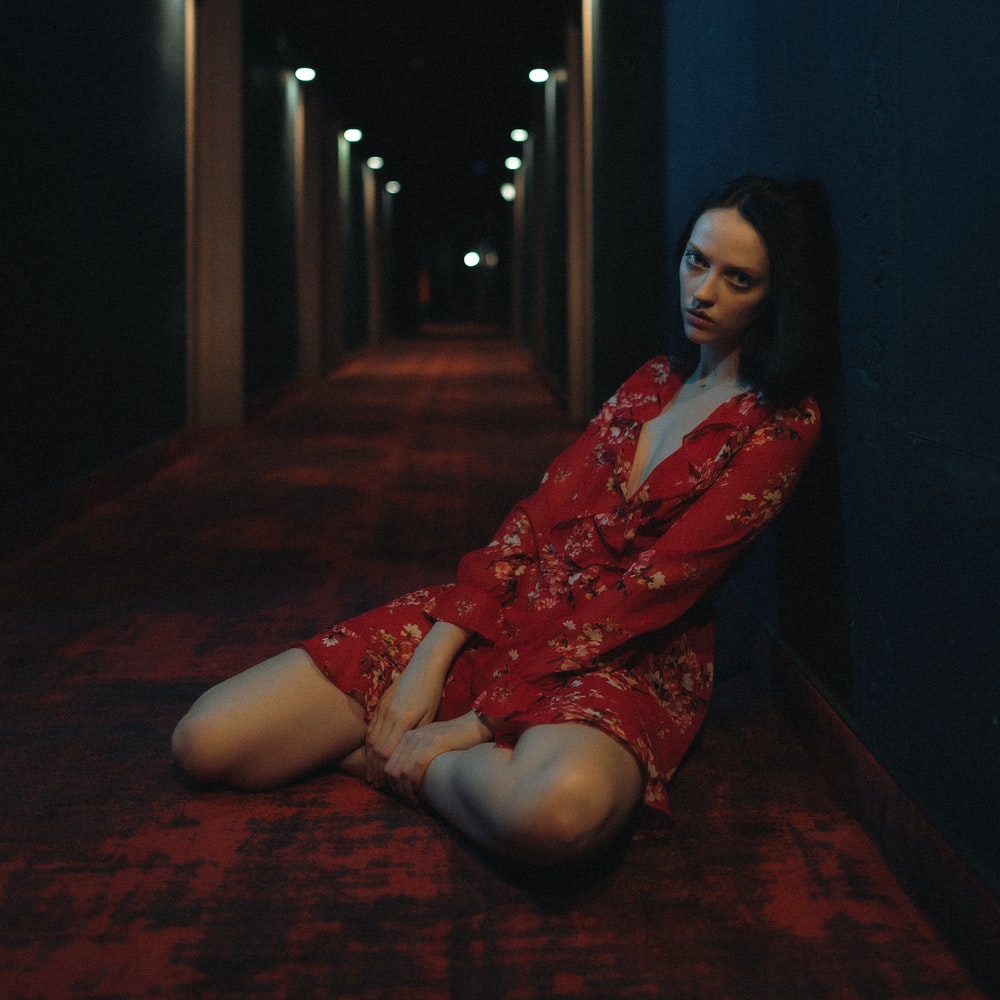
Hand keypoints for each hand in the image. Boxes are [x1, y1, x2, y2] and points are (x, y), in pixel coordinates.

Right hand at [364, 667, 441, 787]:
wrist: (423, 665)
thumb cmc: (432, 691)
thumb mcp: (429, 715)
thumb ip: (416, 735)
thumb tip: (406, 756)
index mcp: (403, 719)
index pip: (386, 750)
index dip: (384, 768)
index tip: (385, 782)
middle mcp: (388, 714)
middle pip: (375, 747)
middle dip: (374, 767)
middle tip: (375, 783)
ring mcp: (382, 707)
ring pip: (370, 737)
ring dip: (369, 756)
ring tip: (371, 772)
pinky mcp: (380, 702)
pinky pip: (370, 726)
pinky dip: (369, 741)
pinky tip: (371, 752)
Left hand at [383, 711, 492, 804]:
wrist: (475, 726)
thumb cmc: (456, 740)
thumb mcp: (431, 744)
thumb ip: (418, 755)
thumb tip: (407, 779)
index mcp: (408, 737)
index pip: (388, 764)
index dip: (391, 785)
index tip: (402, 797)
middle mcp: (412, 736)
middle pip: (392, 769)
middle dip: (397, 791)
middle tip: (408, 803)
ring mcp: (422, 738)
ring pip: (402, 771)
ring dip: (406, 791)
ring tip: (415, 802)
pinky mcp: (435, 743)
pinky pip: (416, 767)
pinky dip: (416, 785)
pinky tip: (422, 796)